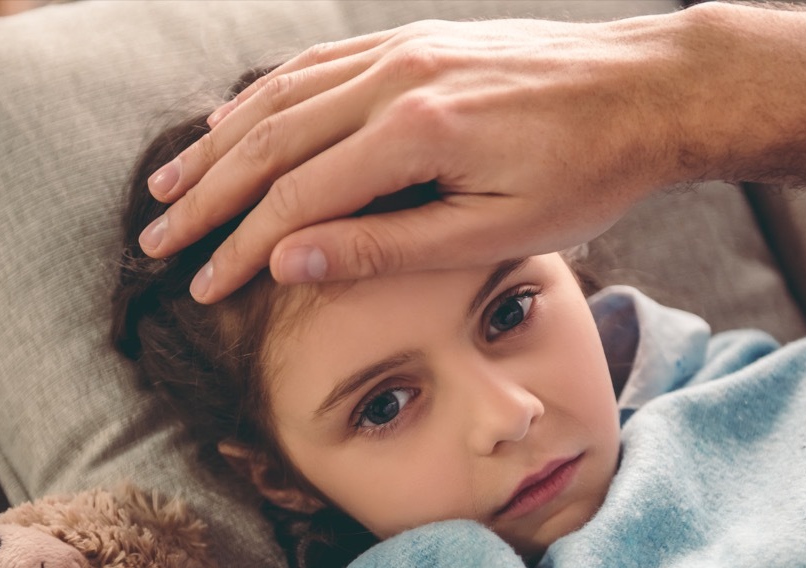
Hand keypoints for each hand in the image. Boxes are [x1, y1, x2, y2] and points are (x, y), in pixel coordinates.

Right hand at [139, 15, 683, 301]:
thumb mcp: (493, 232)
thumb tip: (291, 261)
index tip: (201, 288)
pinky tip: (235, 122)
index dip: (239, 249)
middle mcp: (394, 77)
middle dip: (206, 199)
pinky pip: (315, 65)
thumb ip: (387, 247)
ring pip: (279, 96)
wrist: (650, 88)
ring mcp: (400, 49)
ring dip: (218, 144)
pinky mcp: (412, 41)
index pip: (295, 200)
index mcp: (414, 133)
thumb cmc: (586, 173)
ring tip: (170, 185)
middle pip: (268, 143)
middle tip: (156, 243)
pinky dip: (263, 97)